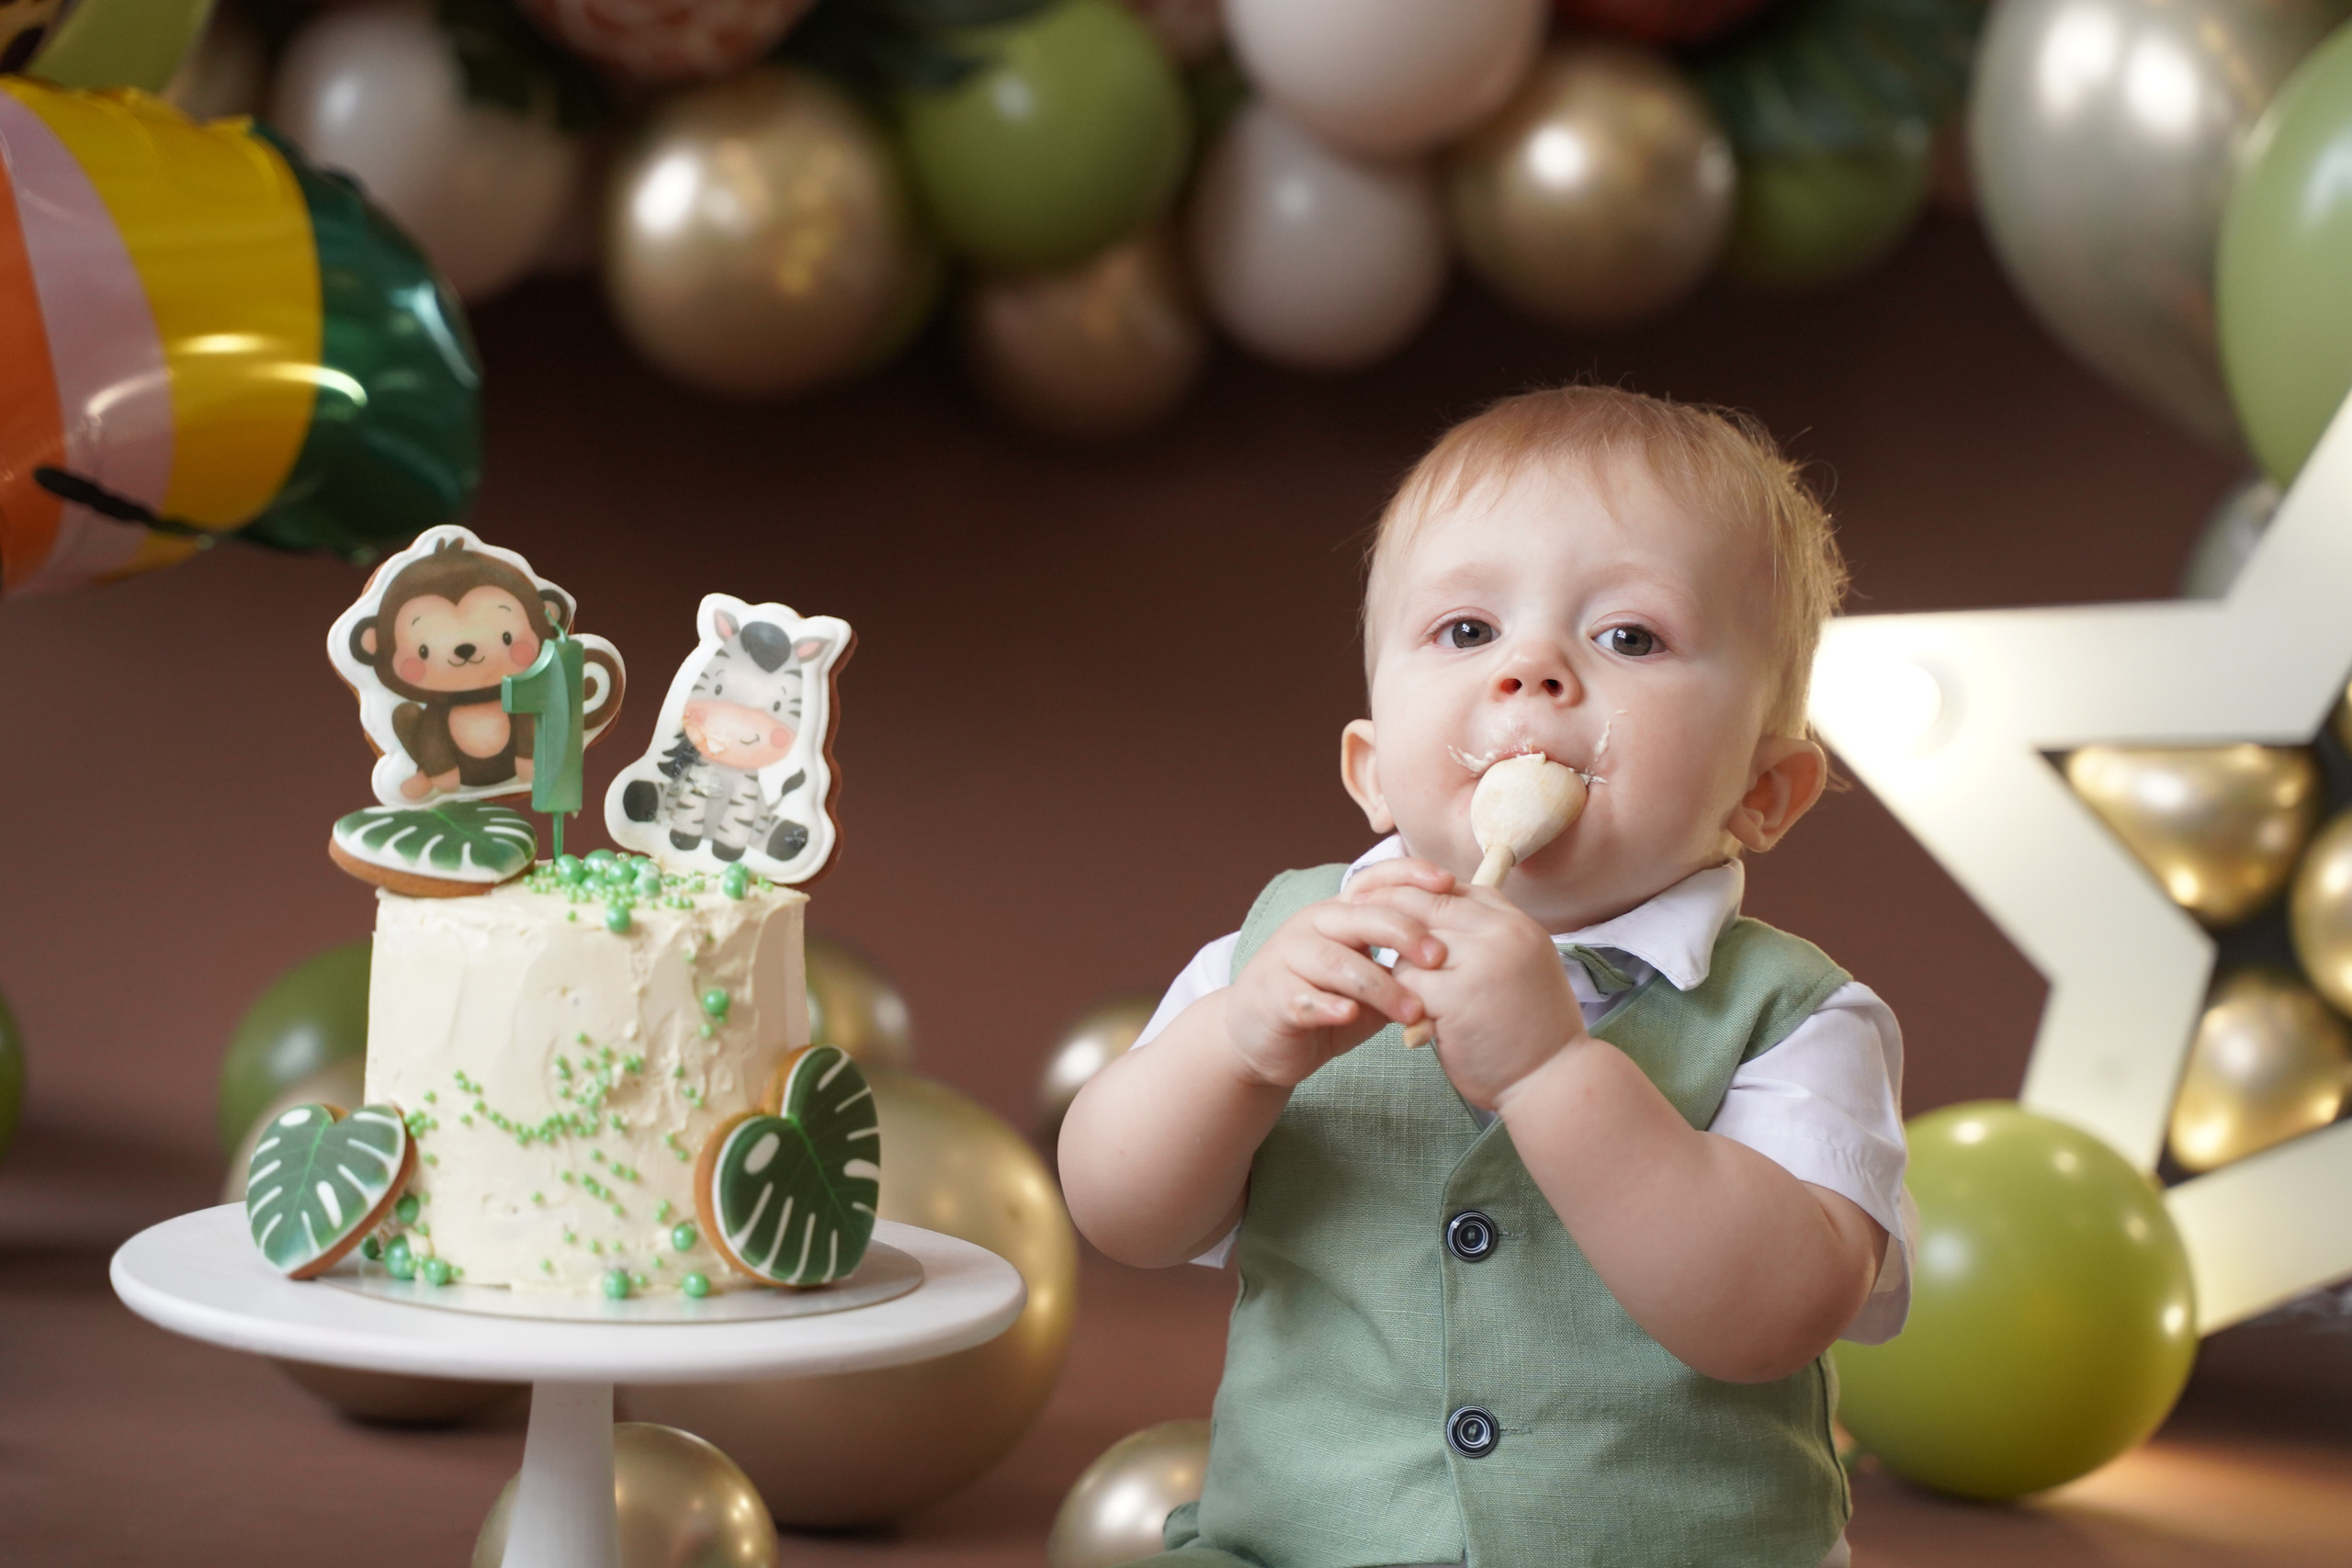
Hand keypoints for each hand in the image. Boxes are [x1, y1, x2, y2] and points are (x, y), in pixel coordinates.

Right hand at [1224, 864, 1451, 1088]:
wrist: (1258, 1037)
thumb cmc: (1323, 1003)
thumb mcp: (1366, 981)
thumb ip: (1399, 968)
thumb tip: (1457, 961)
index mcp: (1337, 914)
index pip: (1374, 880)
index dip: (1410, 875)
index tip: (1449, 883)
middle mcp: (1310, 926)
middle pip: (1362, 917)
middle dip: (1405, 934)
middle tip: (1439, 960)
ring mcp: (1287, 959)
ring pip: (1337, 962)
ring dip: (1380, 986)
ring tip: (1413, 1011)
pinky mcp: (1272, 997)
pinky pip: (1302, 998)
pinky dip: (1327, 1007)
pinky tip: (1348, 1015)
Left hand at [1354, 871, 1584, 1109]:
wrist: (1554, 1082)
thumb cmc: (1530, 1032)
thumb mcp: (1518, 967)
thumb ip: (1483, 939)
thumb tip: (1430, 915)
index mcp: (1517, 924)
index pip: (1454, 887)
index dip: (1414, 890)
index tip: (1384, 900)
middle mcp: (1503, 934)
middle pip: (1425, 903)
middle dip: (1386, 912)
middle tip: (1359, 921)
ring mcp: (1482, 962)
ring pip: (1409, 944)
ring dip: (1400, 971)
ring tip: (1415, 1001)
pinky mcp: (1459, 996)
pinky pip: (1406, 981)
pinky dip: (1402, 1001)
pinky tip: (1417, 1026)